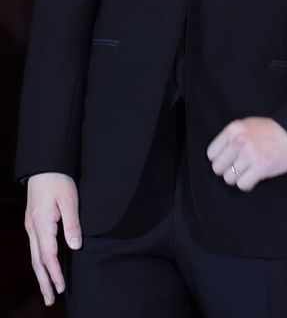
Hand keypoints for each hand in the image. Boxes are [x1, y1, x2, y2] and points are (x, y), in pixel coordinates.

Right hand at [25, 172, 80, 306]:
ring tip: (47, 291)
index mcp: (42, 225)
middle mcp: (33, 229)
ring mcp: (31, 227)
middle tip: (50, 300)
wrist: (44, 167)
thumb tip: (74, 246)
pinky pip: (36, 248)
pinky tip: (45, 269)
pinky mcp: (33, 224)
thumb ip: (72, 223)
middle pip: (37, 261)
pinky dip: (40, 262)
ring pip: (34, 257)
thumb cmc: (59, 180)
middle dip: (44, 281)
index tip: (61, 287)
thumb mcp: (70, 199)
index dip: (54, 273)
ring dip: (41, 275)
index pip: (48, 256)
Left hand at [207, 118, 286, 191]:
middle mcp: (239, 140)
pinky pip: (243, 185)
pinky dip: (248, 184)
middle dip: (229, 170)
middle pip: (218, 168)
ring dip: (239, 178)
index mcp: (234, 128)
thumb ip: (233, 138)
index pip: (211, 154)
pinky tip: (256, 176)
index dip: (221, 159)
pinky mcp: (261, 166)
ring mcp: (250, 154)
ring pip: (229, 178)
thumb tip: (217, 158)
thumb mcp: (249, 125)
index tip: (231, 159)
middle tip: (242, 166)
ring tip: (250, 170)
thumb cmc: (273, 130)